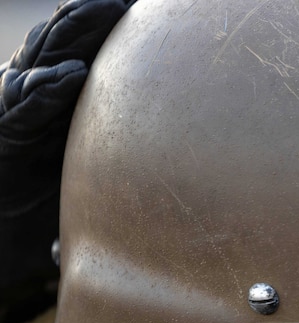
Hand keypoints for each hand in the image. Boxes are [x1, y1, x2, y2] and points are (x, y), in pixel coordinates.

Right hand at [0, 0, 132, 321]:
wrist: (8, 241)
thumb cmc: (58, 207)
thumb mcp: (105, 171)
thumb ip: (136, 155)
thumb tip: (198, 161)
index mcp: (63, 99)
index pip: (88, 50)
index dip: (112, 26)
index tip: (146, 5)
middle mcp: (37, 97)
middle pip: (67, 43)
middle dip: (96, 15)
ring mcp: (16, 113)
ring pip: (43, 61)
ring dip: (73, 34)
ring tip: (102, 8)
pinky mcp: (3, 139)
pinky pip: (24, 110)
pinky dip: (47, 91)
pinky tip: (72, 75)